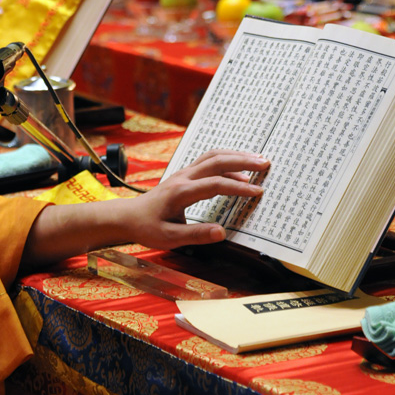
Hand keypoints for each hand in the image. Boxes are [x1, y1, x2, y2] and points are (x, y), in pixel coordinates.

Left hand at [23, 149, 268, 266]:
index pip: (215, 184)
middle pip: (216, 160)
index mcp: (181, 192)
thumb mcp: (170, 237)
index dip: (238, 187)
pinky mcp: (184, 175)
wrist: (128, 217)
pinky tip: (239, 172)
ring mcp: (183, 174)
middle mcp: (183, 177)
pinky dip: (226, 162)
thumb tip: (222, 232)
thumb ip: (196, 235)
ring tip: (258, 161)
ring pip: (212, 156)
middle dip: (243, 160)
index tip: (257, 192)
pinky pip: (208, 162)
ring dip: (236, 156)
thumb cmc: (147, 228)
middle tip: (266, 163)